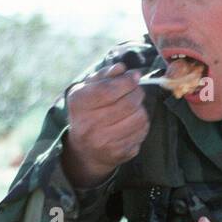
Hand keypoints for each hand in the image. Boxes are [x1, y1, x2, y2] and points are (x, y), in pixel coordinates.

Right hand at [63, 62, 150, 186]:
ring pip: (139, 118)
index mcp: (79, 104)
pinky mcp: (119, 153)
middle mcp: (89, 125)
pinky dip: (142, 124)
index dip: (127, 80)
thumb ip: (104, 75)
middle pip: (128, 103)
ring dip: (141, 108)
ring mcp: (104, 142)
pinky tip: (133, 121)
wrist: (85, 151)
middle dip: (137, 92)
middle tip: (136, 90)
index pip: (109, 89)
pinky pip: (142, 133)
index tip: (134, 76)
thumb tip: (122, 68)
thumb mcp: (87, 90)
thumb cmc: (88, 112)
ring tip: (134, 107)